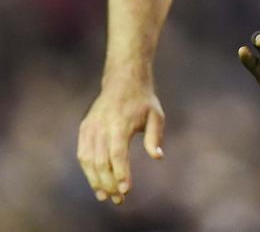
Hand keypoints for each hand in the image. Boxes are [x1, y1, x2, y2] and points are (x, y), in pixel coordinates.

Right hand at [77, 77, 165, 204]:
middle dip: (109, 183)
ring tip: (105, 196)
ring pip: (89, 160)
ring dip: (95, 180)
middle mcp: (102, 127)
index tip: (126, 190)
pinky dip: (88, 170)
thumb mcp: (156, 115)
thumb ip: (155, 137)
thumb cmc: (143, 100)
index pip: (118, 155)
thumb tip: (157, 156)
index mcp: (120, 124)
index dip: (121, 174)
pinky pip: (82, 154)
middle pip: (101, 162)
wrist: (123, 80)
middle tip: (118, 199)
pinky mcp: (84, 128)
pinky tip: (96, 181)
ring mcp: (90, 127)